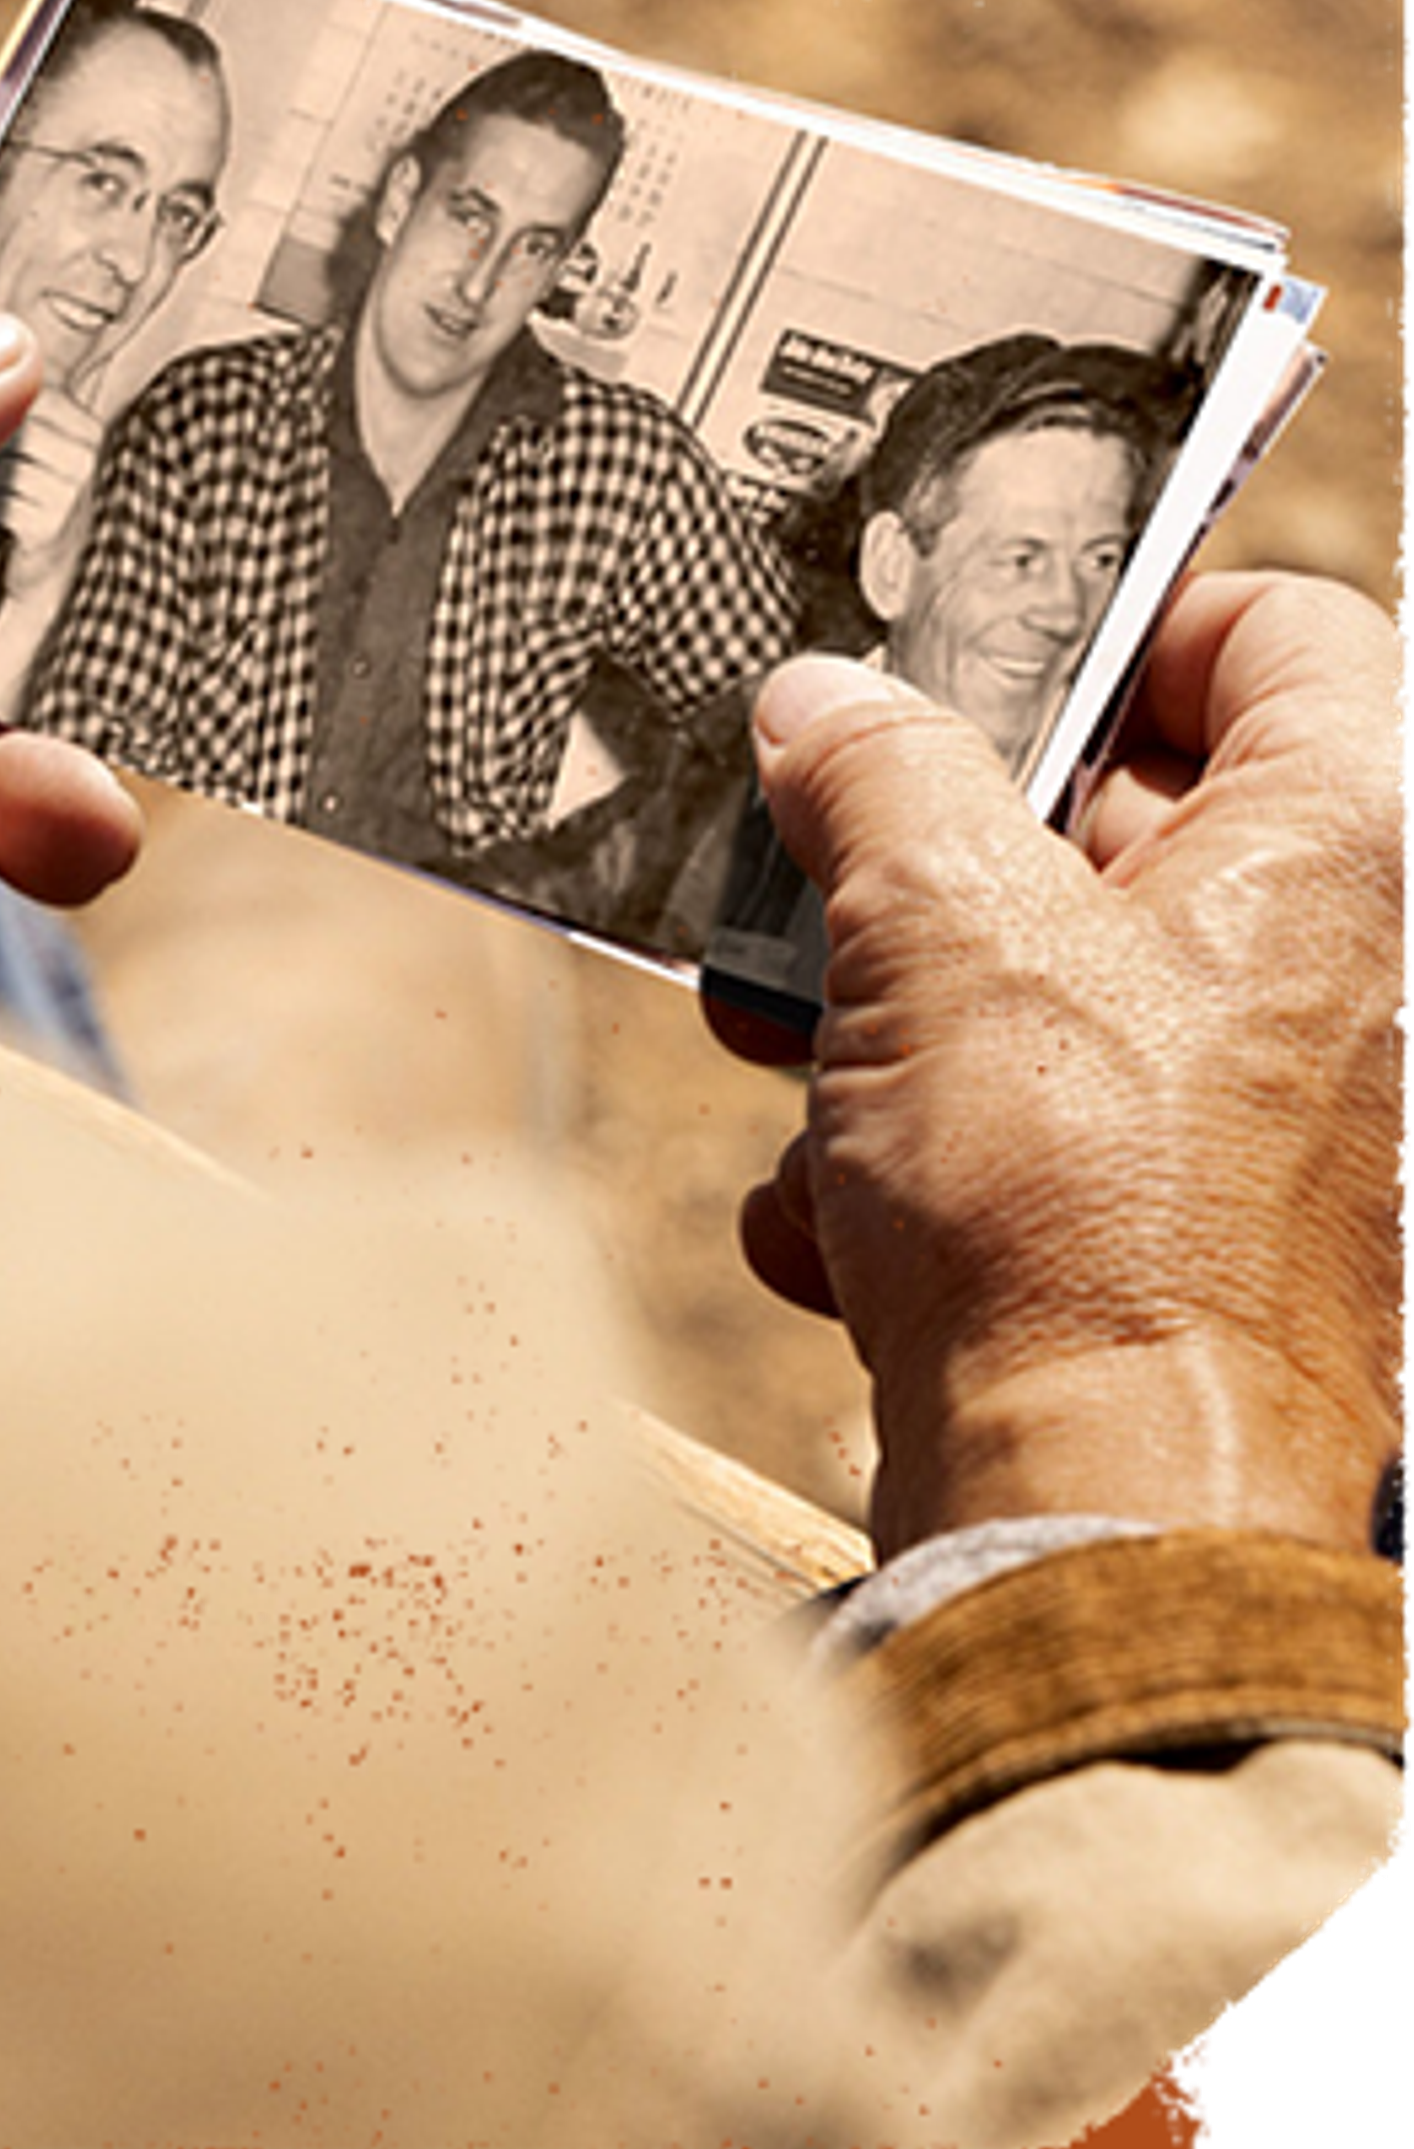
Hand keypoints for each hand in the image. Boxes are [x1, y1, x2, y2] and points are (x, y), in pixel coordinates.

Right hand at [709, 573, 1406, 1559]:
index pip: (1272, 631)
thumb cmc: (1075, 1211)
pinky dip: (949, 1173)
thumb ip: (878, 774)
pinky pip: (1079, 1143)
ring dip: (907, 1030)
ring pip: (1076, 996)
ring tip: (792, 1067)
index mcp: (1363, 838)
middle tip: (808, 875)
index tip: (964, 673)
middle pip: (1138, 826)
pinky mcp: (1241, 1244)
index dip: (1106, 628)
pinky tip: (845, 1229)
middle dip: (939, 864)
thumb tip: (829, 703)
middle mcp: (1373, 970)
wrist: (1112, 1521)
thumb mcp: (935, 928)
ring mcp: (1316, 1120)